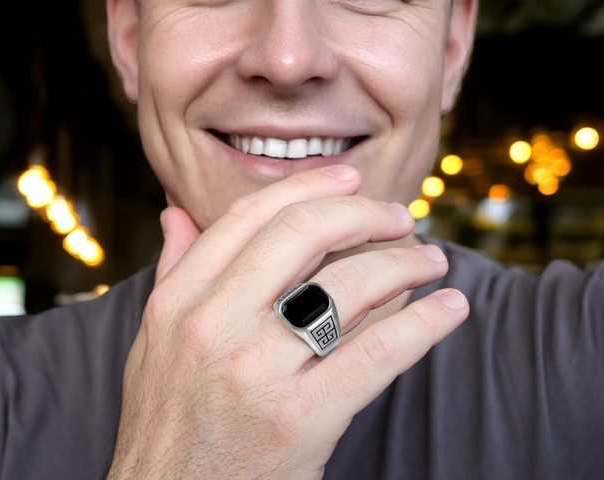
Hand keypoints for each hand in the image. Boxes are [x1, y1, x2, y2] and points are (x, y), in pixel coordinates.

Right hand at [107, 166, 467, 479]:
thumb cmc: (168, 425)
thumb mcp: (154, 343)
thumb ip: (173, 271)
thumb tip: (176, 212)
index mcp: (178, 299)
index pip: (250, 216)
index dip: (308, 186)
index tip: (350, 177)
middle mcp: (213, 324)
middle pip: (303, 233)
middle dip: (365, 213)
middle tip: (401, 216)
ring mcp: (256, 371)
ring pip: (348, 285)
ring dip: (405, 262)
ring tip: (432, 260)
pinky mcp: (301, 421)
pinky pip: (377, 352)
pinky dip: (425, 323)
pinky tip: (450, 308)